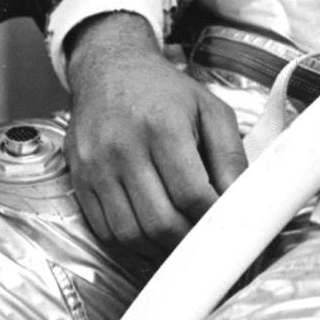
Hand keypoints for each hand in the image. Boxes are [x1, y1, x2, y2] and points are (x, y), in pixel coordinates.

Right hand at [64, 12, 247, 258]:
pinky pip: (105, 231)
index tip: (223, 228)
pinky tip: (149, 232)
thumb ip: (230, 154)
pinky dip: (130, 243)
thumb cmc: (165, 91)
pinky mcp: (79, 179)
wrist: (110, 69)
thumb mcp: (208, 108)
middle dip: (187, 242)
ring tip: (178, 239)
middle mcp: (125, 146)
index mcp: (163, 126)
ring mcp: (97, 165)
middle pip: (160, 221)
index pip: (191, 194)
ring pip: (130, 234)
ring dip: (159, 249)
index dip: (211, 220)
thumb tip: (239, 202)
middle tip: (203, 241)